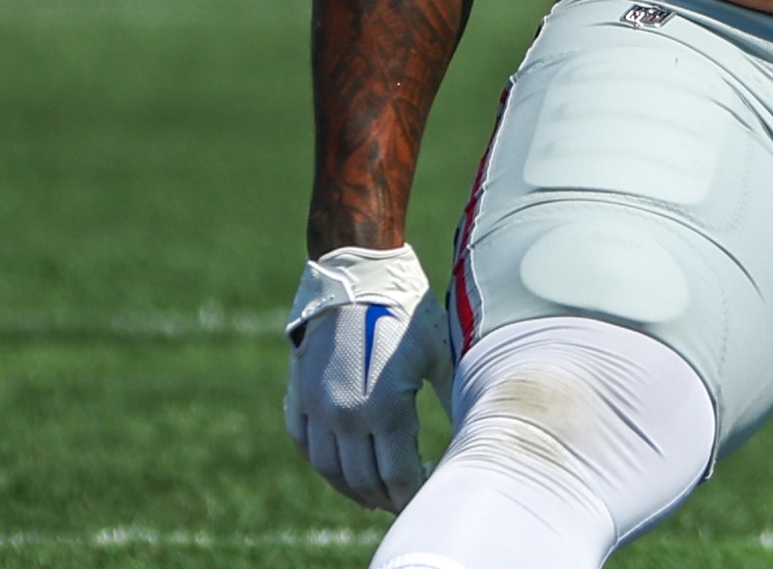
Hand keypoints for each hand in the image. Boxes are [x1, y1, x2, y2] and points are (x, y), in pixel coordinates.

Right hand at [283, 244, 452, 510]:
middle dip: (386, 497)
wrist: (358, 274)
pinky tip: (338, 465)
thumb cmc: (406, 312)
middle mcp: (346, 416)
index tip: (427, 494)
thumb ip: (452, 400)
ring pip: (330, 469)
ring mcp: (317, 407)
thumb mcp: (438, 356)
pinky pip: (304, 442)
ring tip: (372, 492)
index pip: (397, 478)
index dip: (412, 495)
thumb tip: (472, 434)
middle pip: (364, 482)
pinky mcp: (299, 393)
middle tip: (403, 498)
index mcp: (385, 409)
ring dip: (352, 487)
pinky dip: (321, 461)